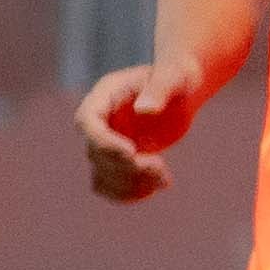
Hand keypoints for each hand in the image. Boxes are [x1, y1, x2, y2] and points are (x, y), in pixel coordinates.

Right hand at [73, 63, 196, 202]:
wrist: (182, 89)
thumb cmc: (178, 75)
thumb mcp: (173, 75)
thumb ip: (160, 88)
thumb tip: (145, 110)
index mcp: (104, 95)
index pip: (87, 121)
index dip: (104, 141)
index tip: (132, 152)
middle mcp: (99, 122)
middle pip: (96, 153)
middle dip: (127, 166)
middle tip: (159, 165)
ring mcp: (106, 143)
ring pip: (102, 175)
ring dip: (131, 183)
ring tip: (164, 179)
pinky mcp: (118, 160)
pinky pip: (110, 185)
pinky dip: (129, 194)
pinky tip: (156, 187)